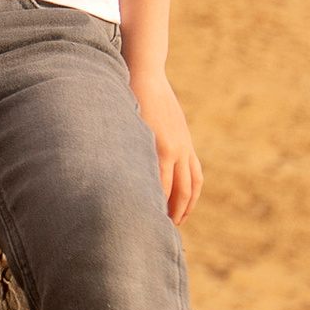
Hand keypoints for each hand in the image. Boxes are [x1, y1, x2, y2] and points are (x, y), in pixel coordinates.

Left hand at [131, 64, 202, 224]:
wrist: (145, 74)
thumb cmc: (125, 101)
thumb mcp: (121, 128)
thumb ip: (123, 155)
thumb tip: (114, 185)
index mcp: (159, 148)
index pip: (160, 191)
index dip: (155, 212)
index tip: (144, 229)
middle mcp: (176, 149)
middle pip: (180, 193)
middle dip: (172, 216)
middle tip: (159, 234)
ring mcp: (184, 146)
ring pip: (192, 185)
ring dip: (185, 207)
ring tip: (175, 224)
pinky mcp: (186, 142)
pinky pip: (195, 172)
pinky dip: (192, 191)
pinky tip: (184, 202)